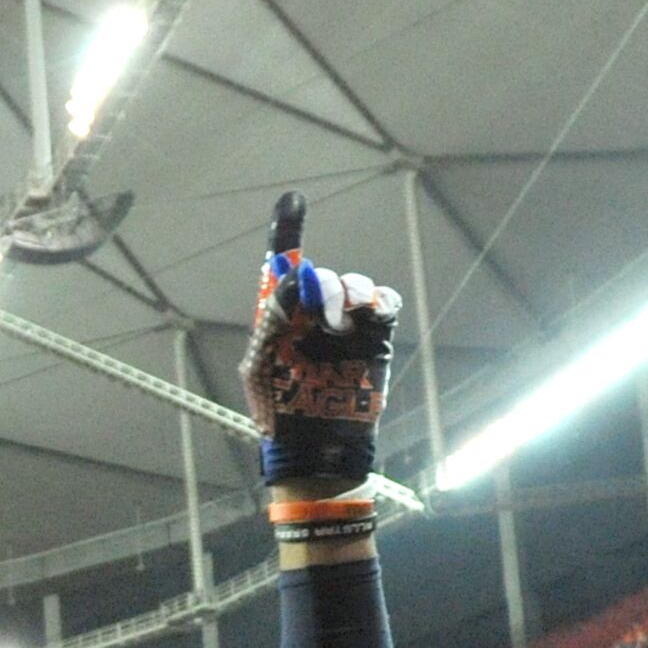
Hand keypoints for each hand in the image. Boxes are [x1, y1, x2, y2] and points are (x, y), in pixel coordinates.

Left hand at [238, 192, 399, 488]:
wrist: (316, 447)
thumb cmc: (280, 411)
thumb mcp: (262, 363)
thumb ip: (274, 317)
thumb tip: (294, 276)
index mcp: (282, 314)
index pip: (285, 262)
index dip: (289, 228)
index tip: (294, 200)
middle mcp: (315, 313)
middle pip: (328, 275)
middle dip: (326, 286)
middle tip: (323, 315)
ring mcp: (348, 326)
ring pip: (359, 284)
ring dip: (352, 292)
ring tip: (343, 322)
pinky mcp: (376, 339)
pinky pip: (386, 303)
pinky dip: (381, 300)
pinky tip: (370, 315)